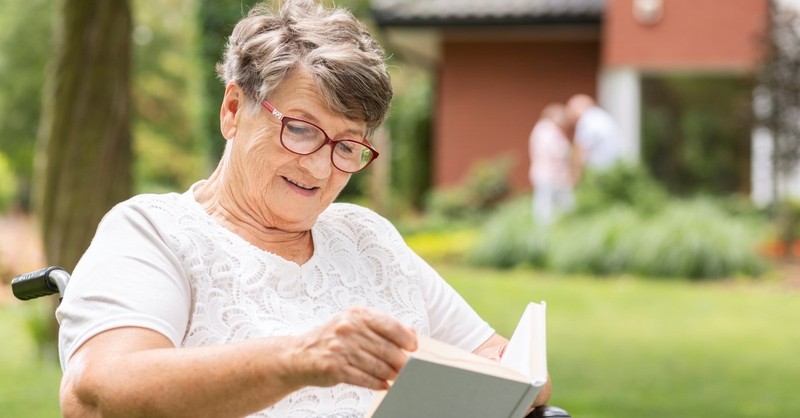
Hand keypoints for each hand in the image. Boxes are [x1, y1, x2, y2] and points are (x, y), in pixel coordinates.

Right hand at [291, 306, 417, 389]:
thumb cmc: (333, 339)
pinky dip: (378, 384)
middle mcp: (348, 329)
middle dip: (401, 361)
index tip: (414, 348)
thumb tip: (411, 334)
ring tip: (398, 377)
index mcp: (356, 315)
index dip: (406, 338)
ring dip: (391, 374)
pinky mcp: (335, 368)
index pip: (389, 325)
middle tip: (409, 368)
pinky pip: (364, 379)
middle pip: (386, 349)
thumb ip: (382, 326)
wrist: (300, 354)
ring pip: (377, 366)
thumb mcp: (354, 324)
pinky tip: (384, 385)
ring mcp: (340, 349)